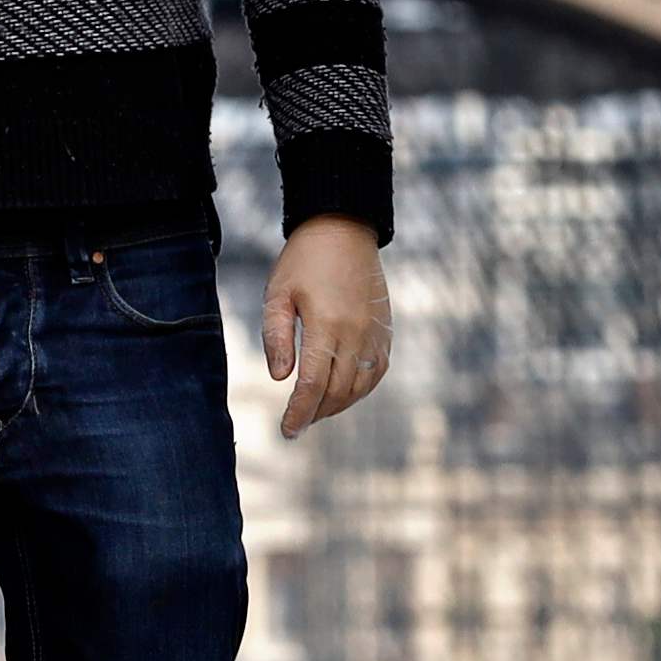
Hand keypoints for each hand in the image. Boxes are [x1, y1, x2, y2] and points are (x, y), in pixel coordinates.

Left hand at [262, 216, 391, 440]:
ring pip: (360, 387)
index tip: (287, 431)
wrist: (344, 229)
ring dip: (337, 405)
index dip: (299, 412)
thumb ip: (276, 336)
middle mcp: (356, 333)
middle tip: (295, 425)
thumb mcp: (278, 293)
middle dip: (315, 414)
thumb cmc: (303, 260)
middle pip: (338, 391)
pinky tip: (341, 392)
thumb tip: (281, 378)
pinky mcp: (385, 331)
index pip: (314, 384)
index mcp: (327, 324)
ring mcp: (375, 334)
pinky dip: (359, 390)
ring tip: (314, 411)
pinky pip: (376, 372)